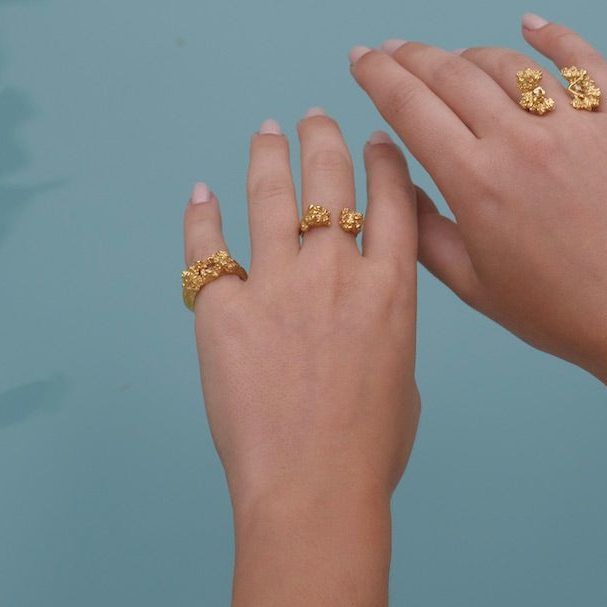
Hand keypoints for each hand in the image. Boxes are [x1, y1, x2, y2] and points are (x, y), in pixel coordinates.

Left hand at [182, 113, 419, 524]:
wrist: (314, 487)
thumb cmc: (369, 450)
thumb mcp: (403, 376)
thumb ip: (386, 328)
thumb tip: (367, 315)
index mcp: (391, 288)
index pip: (391, 199)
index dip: (383, 160)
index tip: (375, 139)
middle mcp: (335, 272)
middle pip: (331, 182)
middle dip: (324, 141)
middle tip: (314, 119)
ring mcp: (277, 286)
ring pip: (272, 197)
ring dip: (269, 157)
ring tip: (266, 133)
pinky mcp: (224, 310)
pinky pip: (208, 250)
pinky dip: (202, 217)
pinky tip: (202, 194)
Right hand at [349, 18, 606, 381]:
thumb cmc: (559, 311)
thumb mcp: (472, 284)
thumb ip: (420, 228)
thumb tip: (390, 171)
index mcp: (476, 183)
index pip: (409, 105)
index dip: (377, 76)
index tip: (361, 59)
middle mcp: (522, 142)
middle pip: (451, 74)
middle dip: (411, 57)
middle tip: (394, 51)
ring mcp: (577, 126)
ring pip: (509, 64)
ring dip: (471, 55)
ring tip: (456, 60)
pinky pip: (584, 63)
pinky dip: (554, 37)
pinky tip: (531, 25)